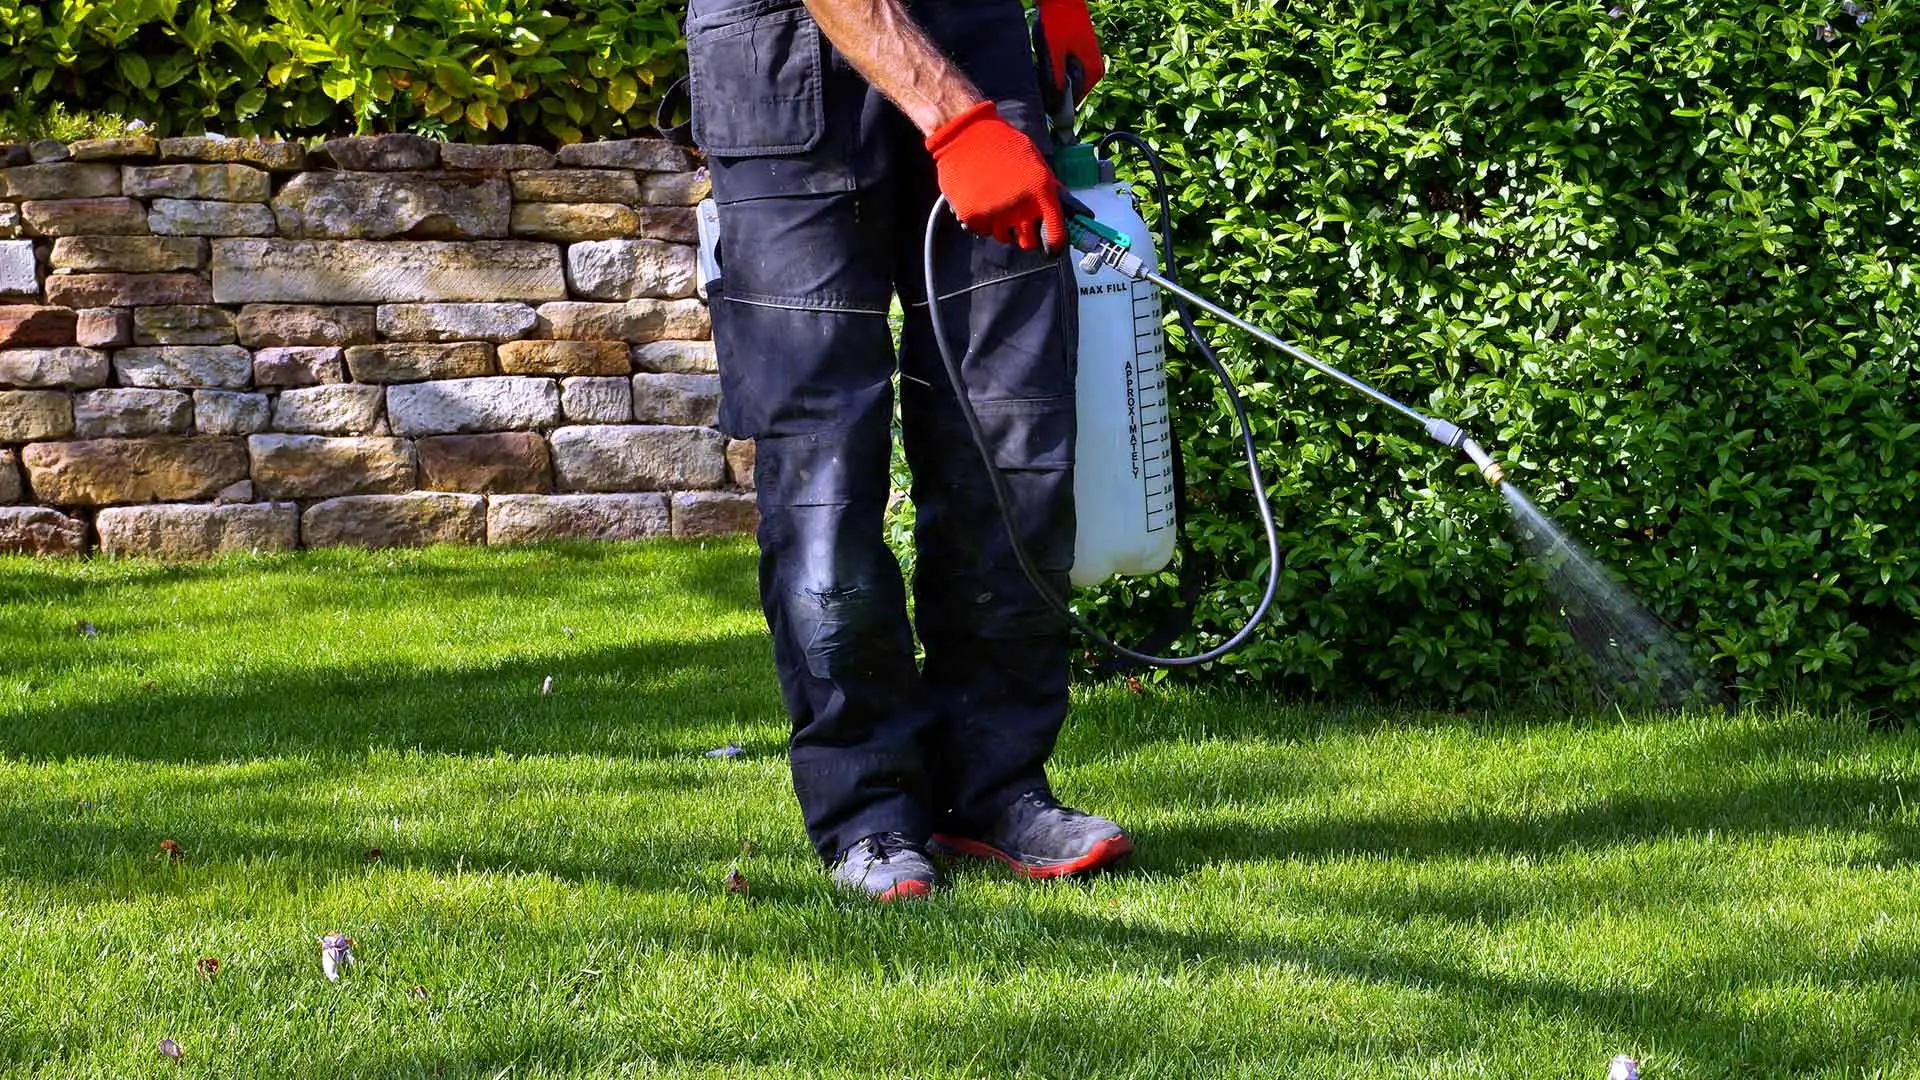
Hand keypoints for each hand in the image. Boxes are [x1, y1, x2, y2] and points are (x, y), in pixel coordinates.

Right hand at [925, 100, 1066, 250]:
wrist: (966, 134)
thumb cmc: (1003, 144)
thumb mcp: (1036, 162)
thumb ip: (1051, 190)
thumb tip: (1071, 213)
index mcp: (1042, 191)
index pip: (1055, 236)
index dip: (1054, 246)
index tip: (1050, 249)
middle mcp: (1020, 206)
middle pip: (1028, 244)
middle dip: (1026, 236)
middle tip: (1019, 222)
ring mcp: (995, 213)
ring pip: (1004, 238)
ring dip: (1002, 227)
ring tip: (996, 203)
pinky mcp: (972, 216)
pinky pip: (982, 232)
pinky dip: (982, 222)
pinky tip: (980, 201)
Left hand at [1033, 0, 1103, 106]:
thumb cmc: (1058, 22)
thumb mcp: (1053, 53)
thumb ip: (1055, 80)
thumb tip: (1055, 105)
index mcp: (1092, 72)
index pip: (1074, 101)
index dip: (1056, 103)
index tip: (1042, 99)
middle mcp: (1094, 70)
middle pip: (1071, 91)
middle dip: (1055, 88)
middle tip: (1041, 76)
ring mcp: (1088, 61)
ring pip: (1068, 80)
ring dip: (1055, 77)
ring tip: (1045, 63)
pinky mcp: (1081, 54)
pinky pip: (1067, 69)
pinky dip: (1056, 67)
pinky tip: (1048, 56)